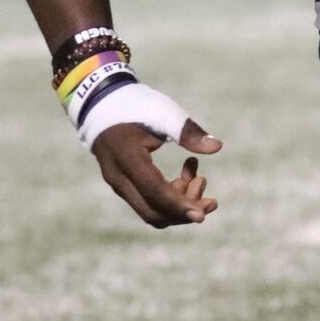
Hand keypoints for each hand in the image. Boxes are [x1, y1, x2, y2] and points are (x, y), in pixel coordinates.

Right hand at [90, 115, 225, 228]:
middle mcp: (119, 178)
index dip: (180, 206)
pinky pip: (148, 202)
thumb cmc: (135, 106)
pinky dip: (171, 196)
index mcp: (127, 158)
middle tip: (212, 201)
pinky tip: (187, 175)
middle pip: (153, 212)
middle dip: (184, 212)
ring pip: (151, 211)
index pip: (154, 192)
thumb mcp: (163, 113)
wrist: (102, 104)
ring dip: (180, 204)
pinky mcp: (124, 185)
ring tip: (200, 179)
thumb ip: (187, 131)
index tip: (203, 215)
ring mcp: (119, 184)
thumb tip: (217, 147)